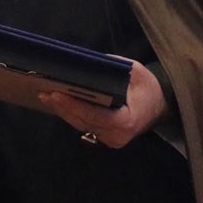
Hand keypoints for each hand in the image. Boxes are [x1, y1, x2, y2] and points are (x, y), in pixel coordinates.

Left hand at [38, 60, 169, 147]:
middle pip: (84, 121)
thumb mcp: (137, 73)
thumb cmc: (148, 88)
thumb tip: (90, 64)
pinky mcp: (103, 137)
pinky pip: (83, 125)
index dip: (75, 105)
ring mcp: (109, 139)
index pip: (95, 115)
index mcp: (127, 121)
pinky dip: (69, 113)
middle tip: (44, 92)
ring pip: (80, 124)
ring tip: (44, 95)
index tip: (56, 94)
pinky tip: (56, 102)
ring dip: (62, 110)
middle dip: (63, 106)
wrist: (159, 107)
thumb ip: (115, 68)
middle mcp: (116, 135)